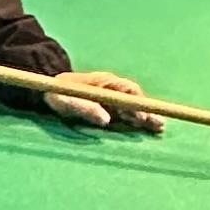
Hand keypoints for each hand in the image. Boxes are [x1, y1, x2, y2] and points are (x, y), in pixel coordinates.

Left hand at [44, 72, 161, 135]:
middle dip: (145, 111)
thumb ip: (84, 108)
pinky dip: (140, 120)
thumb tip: (106, 120)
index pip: (125, 90)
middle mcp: (112, 87)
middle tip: (156, 125)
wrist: (50, 90)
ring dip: (146, 117)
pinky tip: (151, 127)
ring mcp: (113, 97)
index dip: (134, 103)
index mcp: (103, 81)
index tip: (140, 116)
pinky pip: (128, 113)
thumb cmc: (56, 94)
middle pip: (134, 98)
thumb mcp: (65, 100)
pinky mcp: (111, 107)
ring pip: (134, 106)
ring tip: (158, 128)